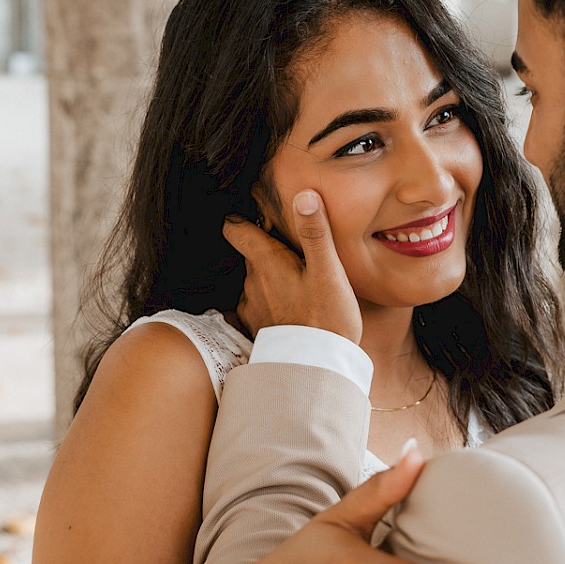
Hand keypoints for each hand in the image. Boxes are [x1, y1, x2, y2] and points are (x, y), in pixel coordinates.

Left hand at [223, 190, 361, 343]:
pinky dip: (273, 300)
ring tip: (301, 282)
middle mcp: (251, 282)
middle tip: (295, 249)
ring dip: (273, 276)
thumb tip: (304, 195)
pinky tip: (295, 307)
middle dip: (267, 248)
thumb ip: (315, 232)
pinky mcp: (257, 326)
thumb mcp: (328, 271)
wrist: (316, 368)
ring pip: (257, 279)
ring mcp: (251, 306)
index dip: (242, 219)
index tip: (255, 214)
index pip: (236, 229)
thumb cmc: (327, 319)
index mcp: (266, 262)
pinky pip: (260, 303)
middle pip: (251, 253)